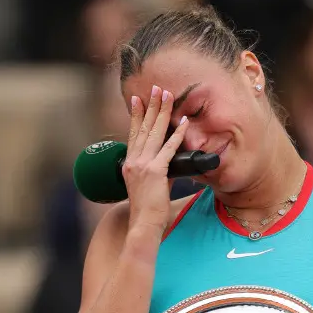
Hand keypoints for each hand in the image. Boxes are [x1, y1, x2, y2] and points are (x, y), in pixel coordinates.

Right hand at [122, 85, 189, 230]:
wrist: (143, 224)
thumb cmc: (147, 211)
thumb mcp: (147, 187)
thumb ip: (155, 173)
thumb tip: (168, 167)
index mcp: (129, 164)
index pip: (133, 134)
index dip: (136, 115)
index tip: (138, 99)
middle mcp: (133, 161)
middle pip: (143, 127)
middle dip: (151, 106)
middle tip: (157, 89)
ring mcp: (143, 166)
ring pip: (154, 133)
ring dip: (162, 112)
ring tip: (168, 96)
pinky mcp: (156, 172)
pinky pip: (168, 149)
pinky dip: (177, 135)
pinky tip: (183, 123)